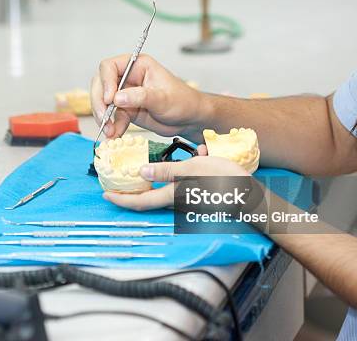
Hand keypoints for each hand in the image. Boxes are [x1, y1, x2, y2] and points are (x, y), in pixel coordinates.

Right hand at [90, 54, 207, 139]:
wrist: (189, 119)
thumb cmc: (182, 101)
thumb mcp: (162, 98)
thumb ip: (140, 97)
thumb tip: (117, 98)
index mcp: (137, 66)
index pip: (110, 67)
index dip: (105, 82)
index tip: (109, 99)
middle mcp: (128, 78)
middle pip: (101, 84)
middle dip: (99, 102)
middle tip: (104, 118)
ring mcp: (125, 94)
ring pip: (103, 102)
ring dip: (104, 117)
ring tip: (110, 131)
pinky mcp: (126, 110)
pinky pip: (112, 117)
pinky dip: (112, 127)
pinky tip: (115, 136)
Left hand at [103, 149, 249, 210]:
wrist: (250, 196)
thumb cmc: (224, 181)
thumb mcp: (193, 169)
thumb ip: (167, 171)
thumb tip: (142, 173)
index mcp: (173, 196)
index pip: (140, 202)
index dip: (122, 200)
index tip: (106, 195)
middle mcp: (177, 201)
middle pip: (149, 198)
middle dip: (134, 191)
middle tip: (120, 181)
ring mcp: (188, 200)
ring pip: (167, 188)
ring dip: (162, 176)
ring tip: (158, 162)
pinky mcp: (197, 195)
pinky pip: (183, 183)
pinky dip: (182, 171)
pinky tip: (199, 154)